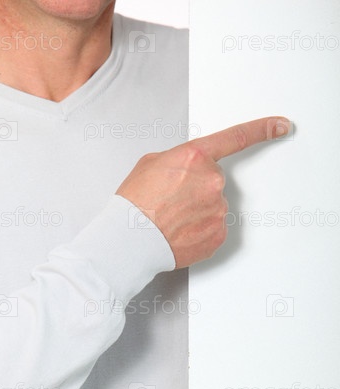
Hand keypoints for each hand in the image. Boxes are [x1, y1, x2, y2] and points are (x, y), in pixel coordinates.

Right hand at [116, 116, 290, 268]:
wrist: (130, 240)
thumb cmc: (134, 204)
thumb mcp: (151, 164)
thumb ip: (179, 160)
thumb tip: (186, 170)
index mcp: (196, 157)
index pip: (237, 138)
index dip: (262, 129)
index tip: (281, 126)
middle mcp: (212, 181)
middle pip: (214, 181)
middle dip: (196, 189)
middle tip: (172, 201)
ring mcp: (218, 209)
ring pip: (213, 206)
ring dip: (197, 212)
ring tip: (171, 219)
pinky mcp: (218, 234)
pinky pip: (213, 228)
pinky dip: (199, 230)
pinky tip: (180, 231)